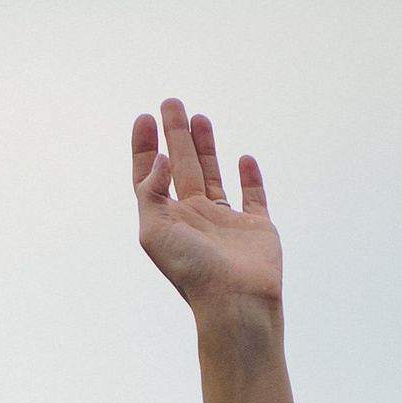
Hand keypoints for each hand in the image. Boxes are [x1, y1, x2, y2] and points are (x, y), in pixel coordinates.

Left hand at [132, 100, 281, 326]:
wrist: (235, 300)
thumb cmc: (191, 271)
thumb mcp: (154, 231)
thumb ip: (150, 192)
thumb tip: (161, 160)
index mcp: (167, 220)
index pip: (150, 178)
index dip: (144, 148)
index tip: (145, 118)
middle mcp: (193, 219)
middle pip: (182, 166)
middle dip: (175, 134)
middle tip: (171, 102)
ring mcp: (225, 223)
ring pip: (212, 175)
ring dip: (205, 146)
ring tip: (199, 117)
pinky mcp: (256, 227)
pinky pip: (253, 196)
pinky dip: (250, 177)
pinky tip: (243, 158)